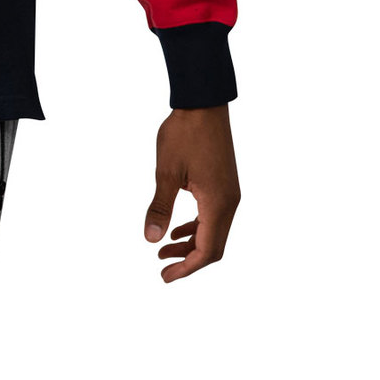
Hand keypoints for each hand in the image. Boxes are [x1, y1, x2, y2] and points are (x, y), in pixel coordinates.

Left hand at [144, 104, 240, 282]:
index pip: (207, 250)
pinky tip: (177, 229)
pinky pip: (214, 216)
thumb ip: (160, 207)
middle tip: (163, 270)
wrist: (204, 103)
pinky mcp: (224, 184)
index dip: (186, 267)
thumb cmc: (184, 134)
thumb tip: (150, 240)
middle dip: (188, 261)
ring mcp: (230, 193)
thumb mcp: (166, 172)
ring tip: (163, 251)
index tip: (164, 276)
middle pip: (213, 246)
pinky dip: (196, 227)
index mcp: (218, 203)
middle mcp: (229, 202)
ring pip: (213, 231)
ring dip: (190, 244)